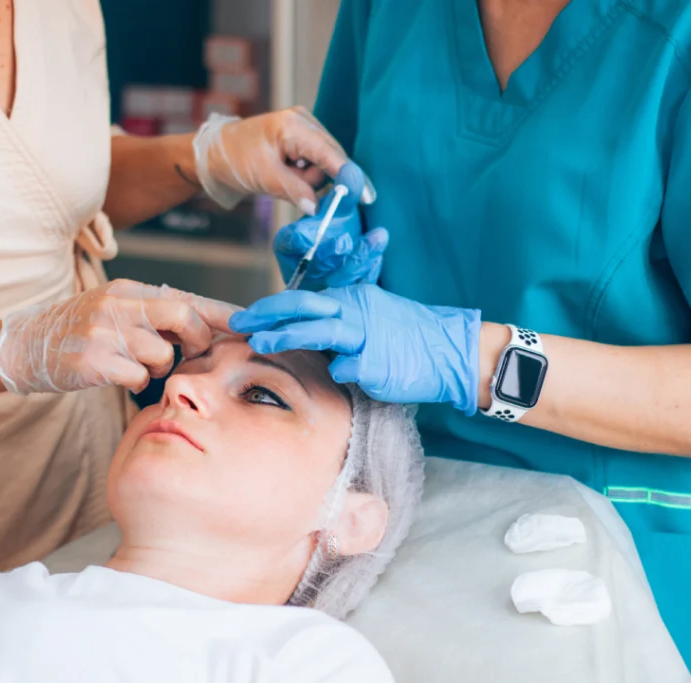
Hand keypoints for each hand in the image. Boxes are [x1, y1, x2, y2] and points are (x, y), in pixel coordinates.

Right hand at [0, 279, 239, 393]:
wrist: (25, 346)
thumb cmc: (79, 331)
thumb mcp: (115, 310)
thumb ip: (154, 314)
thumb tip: (204, 327)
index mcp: (129, 290)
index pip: (188, 297)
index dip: (222, 313)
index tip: (249, 323)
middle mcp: (120, 305)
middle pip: (183, 316)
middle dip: (196, 340)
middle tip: (188, 352)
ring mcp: (106, 332)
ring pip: (162, 354)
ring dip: (159, 367)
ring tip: (136, 365)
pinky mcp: (95, 360)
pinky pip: (138, 377)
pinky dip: (136, 383)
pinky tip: (117, 376)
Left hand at [191, 108, 375, 212]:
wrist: (213, 155)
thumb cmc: (234, 159)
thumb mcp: (263, 177)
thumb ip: (294, 190)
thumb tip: (317, 207)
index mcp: (294, 125)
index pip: (330, 153)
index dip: (348, 175)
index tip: (365, 196)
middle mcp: (303, 122)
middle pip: (331, 158)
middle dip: (317, 180)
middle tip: (296, 191)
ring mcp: (303, 130)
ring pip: (323, 165)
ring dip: (307, 180)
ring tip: (281, 179)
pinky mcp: (300, 142)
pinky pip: (314, 164)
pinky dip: (303, 176)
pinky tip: (287, 176)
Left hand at [229, 286, 481, 413]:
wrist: (451, 350)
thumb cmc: (406, 337)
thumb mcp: (368, 316)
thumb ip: (336, 320)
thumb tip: (296, 327)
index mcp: (351, 299)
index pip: (302, 298)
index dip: (269, 307)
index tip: (245, 318)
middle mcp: (357, 312)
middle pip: (304, 306)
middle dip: (267, 315)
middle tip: (239, 325)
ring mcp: (368, 336)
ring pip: (322, 330)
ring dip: (288, 336)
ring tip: (261, 344)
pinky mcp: (380, 362)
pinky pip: (351, 366)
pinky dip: (339, 370)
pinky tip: (331, 374)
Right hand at [273, 162, 388, 289]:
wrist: (350, 255)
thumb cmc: (337, 228)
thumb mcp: (340, 209)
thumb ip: (346, 192)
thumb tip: (351, 168)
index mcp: (290, 246)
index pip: (289, 243)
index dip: (298, 240)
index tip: (308, 235)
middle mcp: (303, 269)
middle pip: (314, 265)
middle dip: (330, 254)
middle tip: (344, 241)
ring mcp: (324, 287)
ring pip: (338, 280)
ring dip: (357, 259)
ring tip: (378, 236)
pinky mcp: (346, 297)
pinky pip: (358, 287)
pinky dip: (370, 270)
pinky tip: (380, 254)